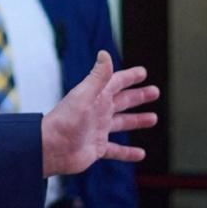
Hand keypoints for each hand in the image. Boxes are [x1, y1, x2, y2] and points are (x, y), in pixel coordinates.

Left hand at [41, 51, 157, 176]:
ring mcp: (98, 130)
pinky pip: (117, 150)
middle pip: (122, 101)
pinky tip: (140, 154)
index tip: (143, 72)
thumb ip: (97, 77)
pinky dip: (128, 152)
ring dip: (137, 121)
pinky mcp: (97, 148)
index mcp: (96, 97)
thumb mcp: (83, 97)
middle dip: (139, 96)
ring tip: (153, 118)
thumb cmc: (65, 122)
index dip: (129, 77)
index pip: (116, 82)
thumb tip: (104, 53)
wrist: (51, 149)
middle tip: (155, 92)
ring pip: (122, 123)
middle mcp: (98, 112)